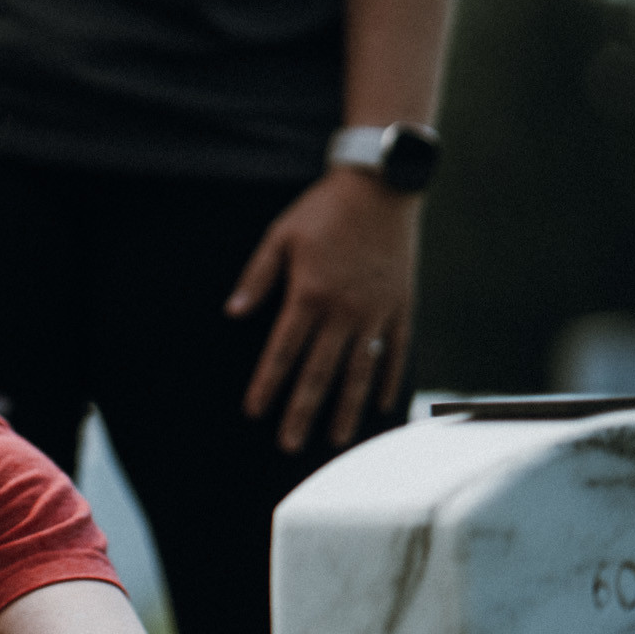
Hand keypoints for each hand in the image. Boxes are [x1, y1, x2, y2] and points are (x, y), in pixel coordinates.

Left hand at [227, 169, 418, 451]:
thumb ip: (257, 278)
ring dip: (346, 409)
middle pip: (319, 373)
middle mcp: (344, 311)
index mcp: (309, 295)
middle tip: (289, 445)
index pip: (282, 352)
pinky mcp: (401, 308)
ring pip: (359, 372)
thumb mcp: (280, 236)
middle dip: (302, 411)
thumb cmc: (324, 211)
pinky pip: (395, 353)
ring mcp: (377, 313)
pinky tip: (380, 405)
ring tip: (336, 440)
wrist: (382, 188)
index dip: (267, 385)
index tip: (255, 412)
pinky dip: (387, 380)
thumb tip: (233, 313)